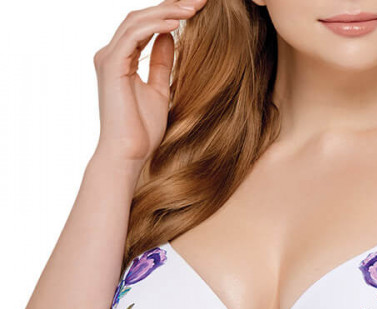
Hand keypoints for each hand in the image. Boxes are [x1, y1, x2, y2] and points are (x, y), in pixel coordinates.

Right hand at [92, 0, 207, 167]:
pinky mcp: (111, 64)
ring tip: (194, 8)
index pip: (144, 25)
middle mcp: (110, 54)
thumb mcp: (159, 91)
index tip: (197, 7)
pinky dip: (156, 25)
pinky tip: (177, 23)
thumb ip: (161, 63)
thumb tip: (169, 37)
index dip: (169, 13)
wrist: (128, 155)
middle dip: (170, 6)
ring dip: (167, 11)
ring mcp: (108, 58)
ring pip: (137, 20)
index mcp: (120, 59)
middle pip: (141, 17)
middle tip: (200, 0)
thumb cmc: (142, 132)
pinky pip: (135, 34)